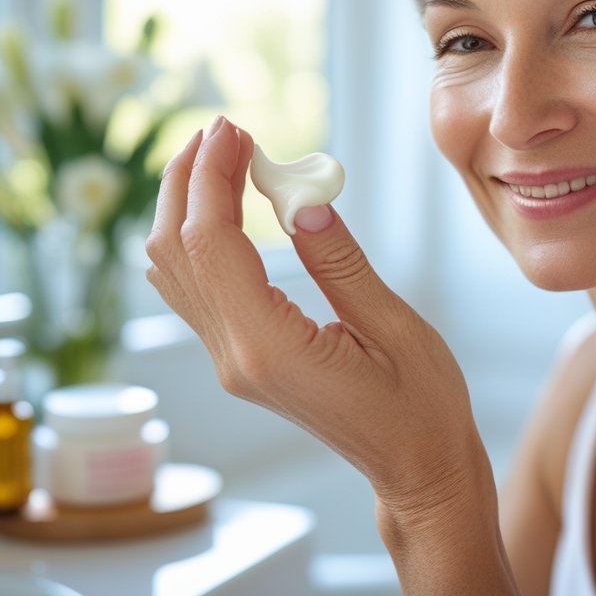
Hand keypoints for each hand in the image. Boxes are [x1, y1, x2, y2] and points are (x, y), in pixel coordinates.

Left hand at [145, 117, 480, 507]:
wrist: (416, 467)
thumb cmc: (420, 406)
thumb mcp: (393, 325)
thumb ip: (340, 261)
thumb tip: (301, 198)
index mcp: (269, 348)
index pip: (213, 243)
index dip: (214, 177)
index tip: (235, 128)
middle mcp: (236, 357)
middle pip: (177, 252)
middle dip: (188, 180)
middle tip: (221, 128)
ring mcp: (233, 362)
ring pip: (175, 270)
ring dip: (185, 205)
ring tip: (216, 154)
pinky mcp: (241, 359)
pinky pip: (195, 290)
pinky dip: (196, 237)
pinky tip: (219, 207)